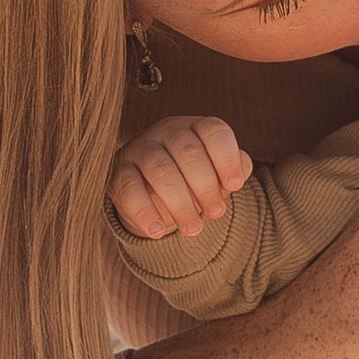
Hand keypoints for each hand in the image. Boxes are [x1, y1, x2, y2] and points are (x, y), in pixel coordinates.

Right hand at [110, 113, 252, 240]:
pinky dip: (145, 212)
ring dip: (180, 204)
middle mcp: (167, 132)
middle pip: (188, 153)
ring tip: (193, 229)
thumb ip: (236, 169)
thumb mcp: (218, 172)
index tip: (234, 186)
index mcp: (196, 128)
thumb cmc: (194, 178)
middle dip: (206, 187)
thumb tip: (238, 174)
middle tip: (216, 214)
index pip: (214, 132)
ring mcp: (140, 149)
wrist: (152, 191)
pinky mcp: (119, 172)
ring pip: (160, 170)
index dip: (227, 159)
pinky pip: (129, 189)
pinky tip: (158, 231)